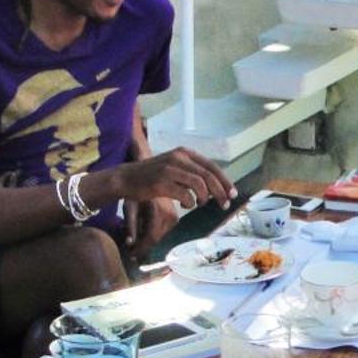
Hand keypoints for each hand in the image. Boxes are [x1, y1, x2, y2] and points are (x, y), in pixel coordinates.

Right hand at [110, 147, 234, 212]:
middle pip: (208, 176)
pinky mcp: (161, 183)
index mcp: (184, 152)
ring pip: (199, 185)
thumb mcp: (174, 167)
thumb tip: (216, 188)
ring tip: (199, 203)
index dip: (225, 181)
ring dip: (204, 198)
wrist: (126, 178)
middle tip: (224, 205)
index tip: (232, 194)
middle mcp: (179, 158)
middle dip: (220, 192)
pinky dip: (189, 202)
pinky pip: (185, 195)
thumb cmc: (152, 175)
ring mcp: (169, 169)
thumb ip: (192, 173)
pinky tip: (185, 205)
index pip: (212, 166)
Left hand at [127, 195, 181, 252]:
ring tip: (136, 230)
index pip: (152, 237)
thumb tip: (129, 243)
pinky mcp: (175, 218)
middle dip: (143, 245)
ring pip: (160, 236)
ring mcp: (174, 217)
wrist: (150, 182)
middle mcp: (169, 214)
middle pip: (156, 238)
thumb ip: (130, 225)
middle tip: (130, 247)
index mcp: (158, 210)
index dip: (141, 248)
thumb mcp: (130, 206)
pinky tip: (145, 225)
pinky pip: (162, 232)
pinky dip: (153, 233)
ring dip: (147, 238)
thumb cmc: (135, 191)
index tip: (131, 254)